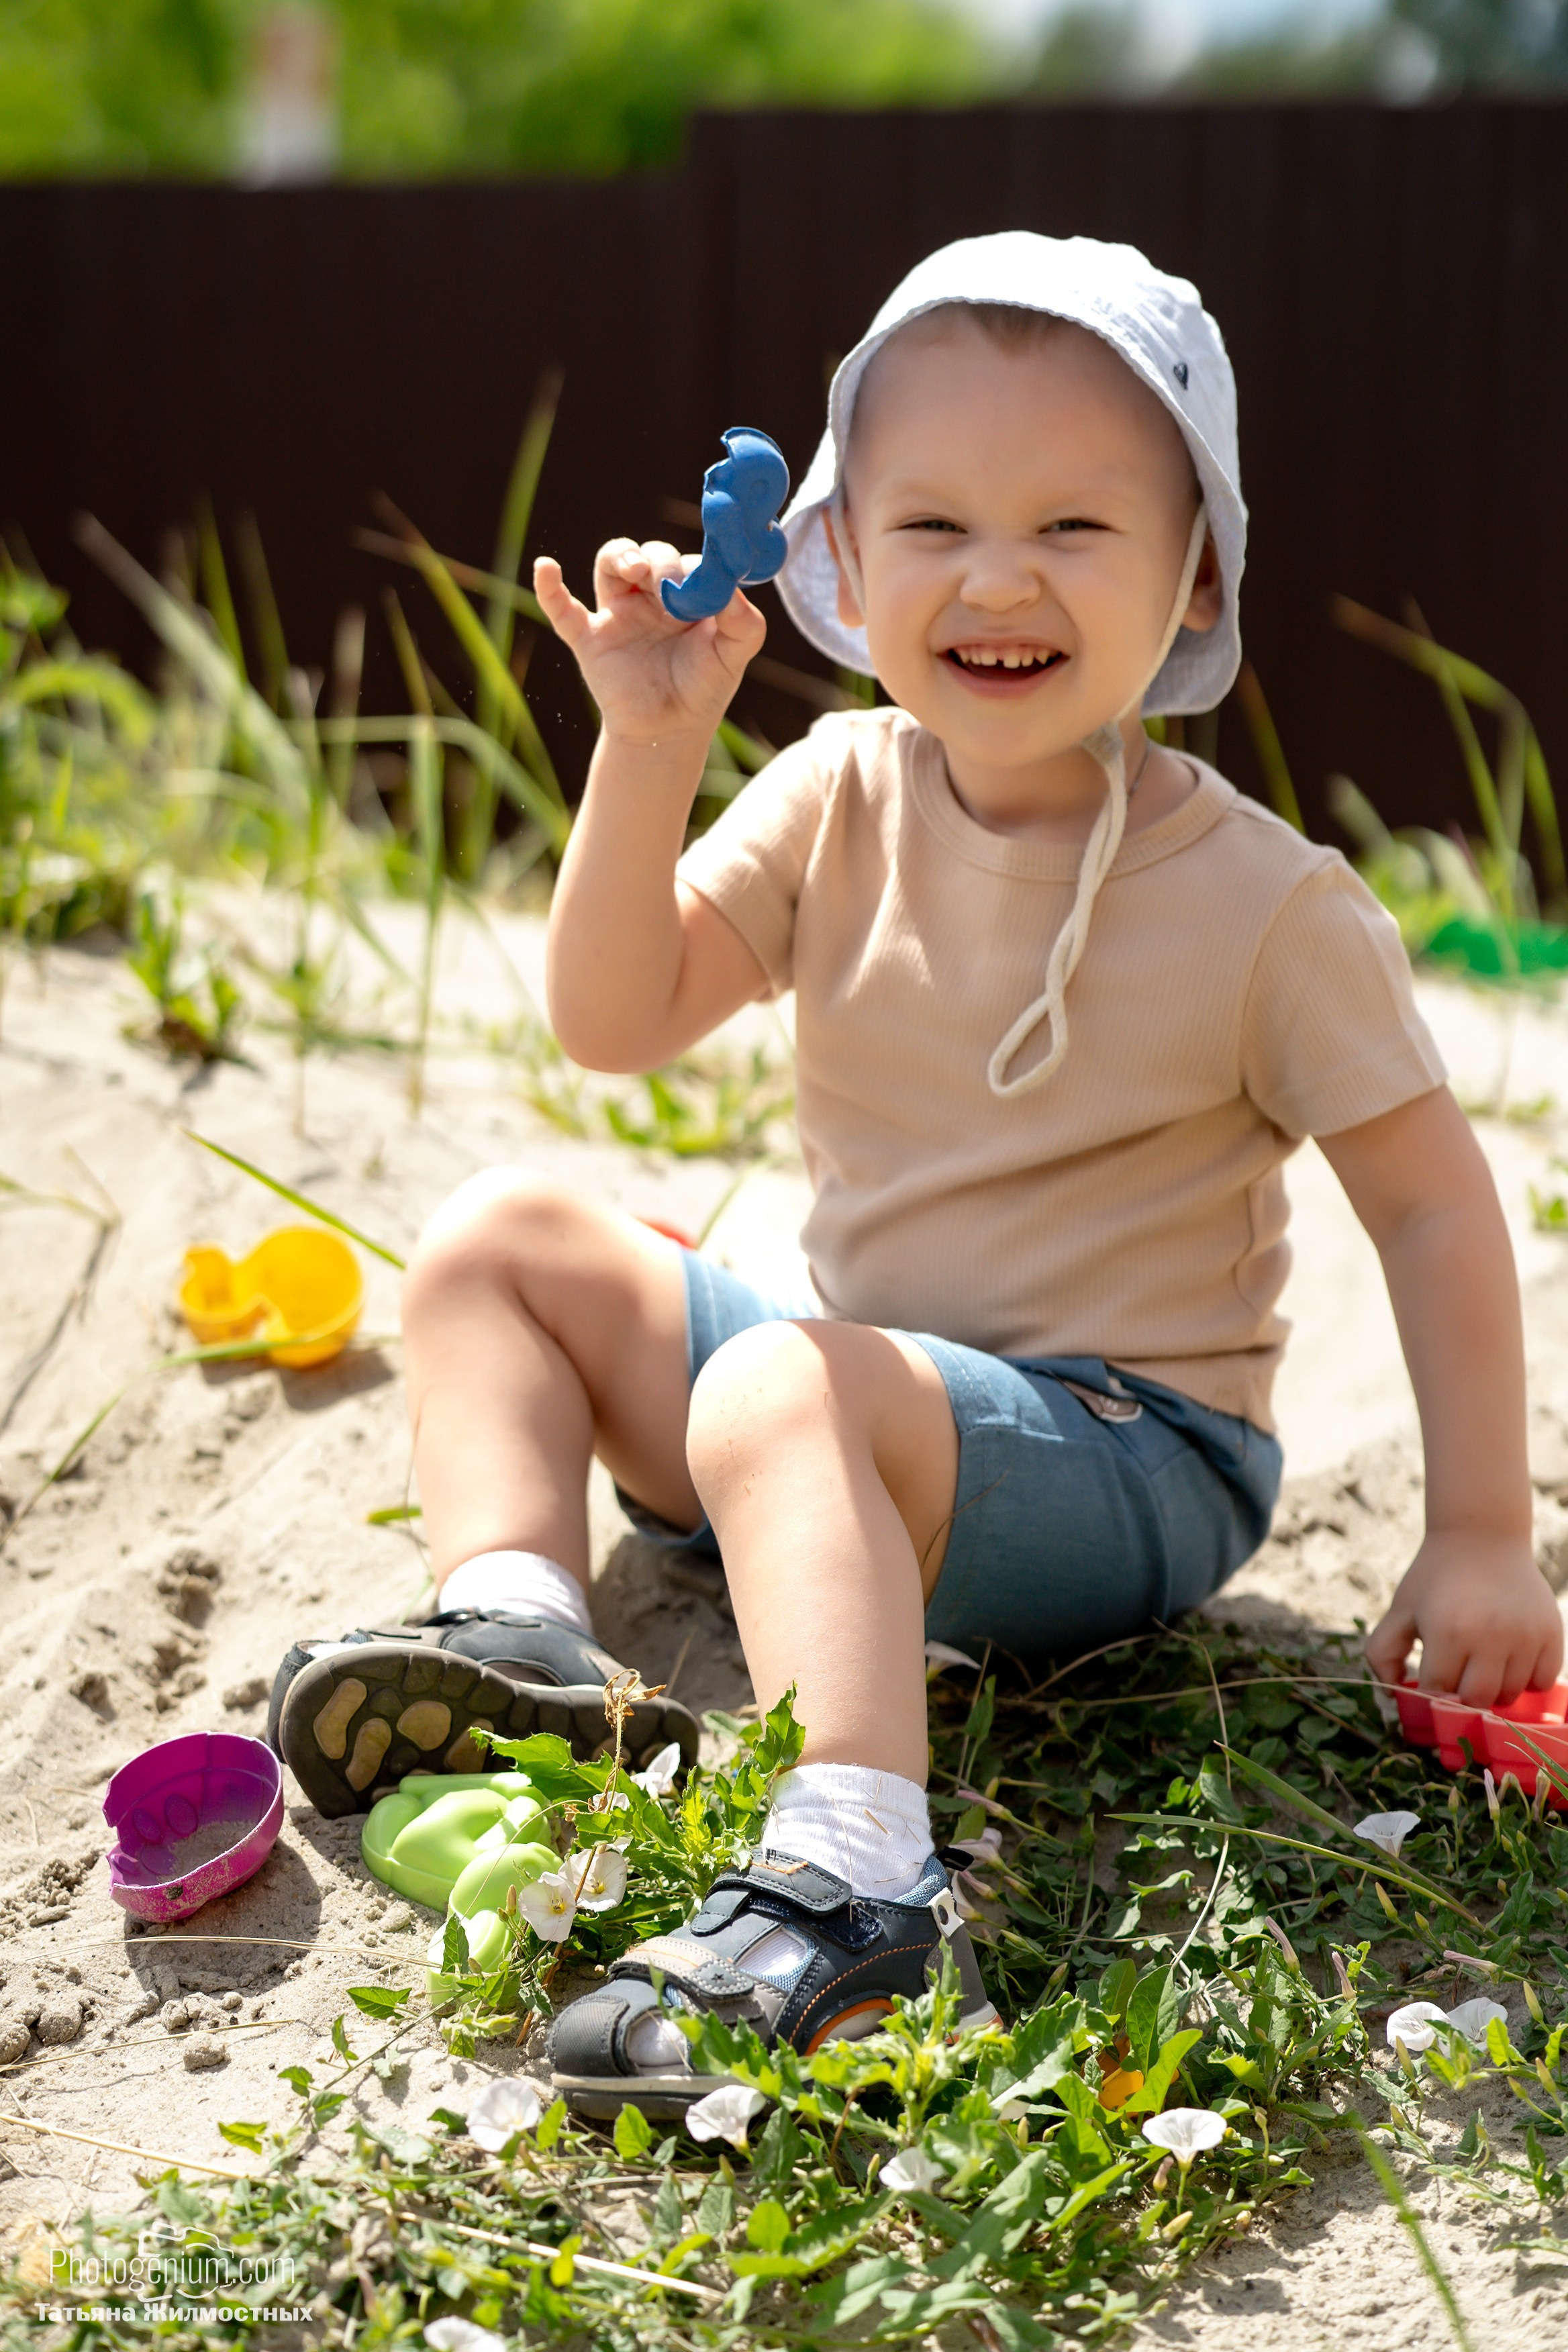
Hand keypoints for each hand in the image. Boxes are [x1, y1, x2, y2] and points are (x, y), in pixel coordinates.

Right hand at [533, 539, 764, 750]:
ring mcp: (618, 615)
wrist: (670, 733)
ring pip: (610, 564)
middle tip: (669, 584)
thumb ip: (743, 622)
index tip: (704, 585)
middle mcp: (651, 597)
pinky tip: (546, 567)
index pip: (687, 561)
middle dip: (661, 561)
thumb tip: (730, 588)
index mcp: (685, 595)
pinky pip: (563, 609)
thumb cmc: (703, 689)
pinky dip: (549, 588)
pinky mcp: (590, 639)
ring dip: (621, 555)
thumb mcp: (734, 654)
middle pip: (649, 554)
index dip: (694, 567)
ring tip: (636, 570)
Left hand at [1365, 1529, 1563, 1704]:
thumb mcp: (1400, 1609)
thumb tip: (1395, 1694)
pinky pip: (1543, 1681)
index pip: (1439, 1690)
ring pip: (1511, 1694)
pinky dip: (1528, 1680)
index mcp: (1448, 1631)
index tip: (1433, 1674)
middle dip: (1463, 1695)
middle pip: (1478, 1700)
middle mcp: (1491, 1636)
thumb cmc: (1436, 1577)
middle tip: (1459, 1673)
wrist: (1482, 1537)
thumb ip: (1382, 1653)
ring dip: (1495, 1688)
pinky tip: (1511, 1659)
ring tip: (1483, 1663)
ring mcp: (1525, 1636)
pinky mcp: (1551, 1633)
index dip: (1432, 1687)